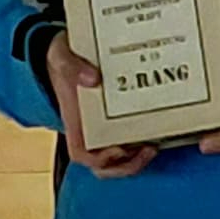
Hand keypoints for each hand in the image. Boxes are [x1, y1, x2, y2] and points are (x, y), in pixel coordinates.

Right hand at [47, 43, 155, 176]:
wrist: (67, 52)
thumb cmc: (63, 61)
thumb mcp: (62, 58)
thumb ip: (72, 67)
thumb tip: (93, 78)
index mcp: (74, 123)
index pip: (81, 154)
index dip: (100, 159)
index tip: (119, 148)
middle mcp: (89, 131)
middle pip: (104, 166)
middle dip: (127, 165)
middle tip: (149, 149)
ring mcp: (104, 129)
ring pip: (118, 160)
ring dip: (137, 160)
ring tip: (154, 145)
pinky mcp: (119, 120)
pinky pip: (130, 141)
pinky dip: (143, 142)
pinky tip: (157, 132)